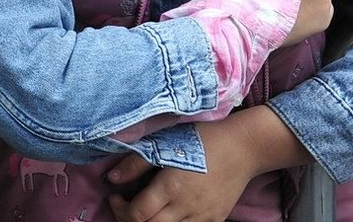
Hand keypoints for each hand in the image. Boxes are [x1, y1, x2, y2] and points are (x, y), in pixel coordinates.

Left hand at [106, 121, 259, 221]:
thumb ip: (135, 163)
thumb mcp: (163, 143)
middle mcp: (187, 207)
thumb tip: (111, 179)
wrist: (242, 147)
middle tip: (124, 206)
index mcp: (171, 188)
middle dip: (130, 220)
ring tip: (144, 211)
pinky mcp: (216, 219)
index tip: (115, 196)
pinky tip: (167, 212)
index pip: (137, 214)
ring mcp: (204, 216)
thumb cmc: (200, 139)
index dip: (119, 209)